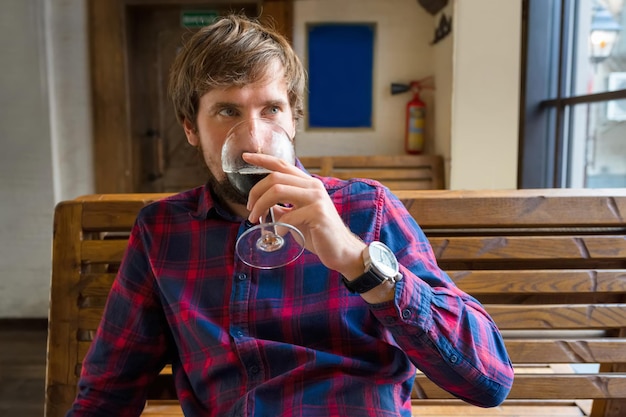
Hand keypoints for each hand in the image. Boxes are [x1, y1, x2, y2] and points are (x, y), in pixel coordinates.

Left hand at [242, 152, 364, 276]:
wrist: (340, 250)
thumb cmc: (318, 234)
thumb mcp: (297, 216)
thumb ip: (283, 208)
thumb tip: (264, 206)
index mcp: (308, 184)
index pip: (282, 165)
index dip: (263, 159)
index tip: (246, 157)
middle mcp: (313, 186)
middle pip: (275, 177)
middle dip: (256, 192)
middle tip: (250, 209)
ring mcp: (316, 198)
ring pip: (278, 190)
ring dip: (261, 206)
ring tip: (256, 220)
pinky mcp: (318, 213)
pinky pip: (288, 215)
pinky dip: (278, 226)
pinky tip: (279, 234)